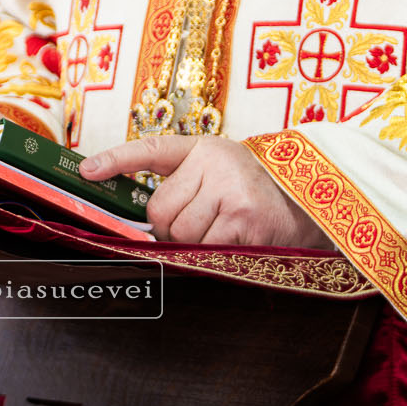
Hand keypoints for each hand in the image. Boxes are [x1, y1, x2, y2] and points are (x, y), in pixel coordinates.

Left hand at [80, 135, 330, 249]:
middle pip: (159, 210)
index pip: (152, 151)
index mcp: (207, 148)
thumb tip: (142, 221)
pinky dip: (213, 257)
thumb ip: (187, 184)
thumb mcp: (225, 172)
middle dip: (171, 229)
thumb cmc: (263, 193)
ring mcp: (231, 192)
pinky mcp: (245, 222)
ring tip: (224, 234)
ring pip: (179, 234)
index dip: (117, 160)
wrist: (320, 204)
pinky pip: (204, 250)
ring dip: (193, 245)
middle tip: (201, 226)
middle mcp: (216, 163)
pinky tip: (235, 246)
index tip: (87, 171)